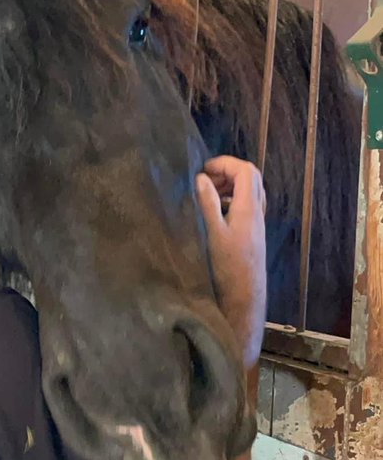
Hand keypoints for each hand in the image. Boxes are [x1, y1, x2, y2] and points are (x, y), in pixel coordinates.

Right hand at [196, 156, 266, 369]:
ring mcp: (257, 222)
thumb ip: (208, 203)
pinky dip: (232, 199)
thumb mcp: (213, 233)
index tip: (203, 170)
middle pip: (250, 177)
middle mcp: (257, 212)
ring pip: (250, 191)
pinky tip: (216, 212)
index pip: (245, 170)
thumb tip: (201, 178)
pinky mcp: (253, 233)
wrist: (245, 295)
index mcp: (249, 208)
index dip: (225, 163)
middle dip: (228, 171)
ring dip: (230, 185)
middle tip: (205, 179)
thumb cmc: (228, 266)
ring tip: (208, 194)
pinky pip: (247, 205)